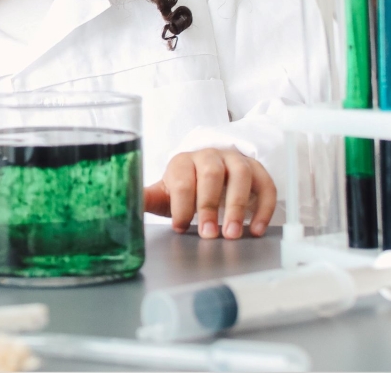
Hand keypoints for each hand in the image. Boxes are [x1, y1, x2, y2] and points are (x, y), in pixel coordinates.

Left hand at [143, 148, 275, 238]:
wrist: (209, 175)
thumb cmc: (185, 189)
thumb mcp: (165, 194)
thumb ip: (148, 199)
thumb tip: (124, 205)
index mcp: (182, 161)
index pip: (182, 180)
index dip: (181, 205)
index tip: (180, 227)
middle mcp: (209, 156)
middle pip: (211, 174)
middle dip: (209, 205)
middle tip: (209, 234)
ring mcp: (235, 160)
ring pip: (240, 176)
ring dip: (238, 206)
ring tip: (233, 234)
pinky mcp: (257, 171)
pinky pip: (266, 185)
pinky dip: (264, 207)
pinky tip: (256, 230)